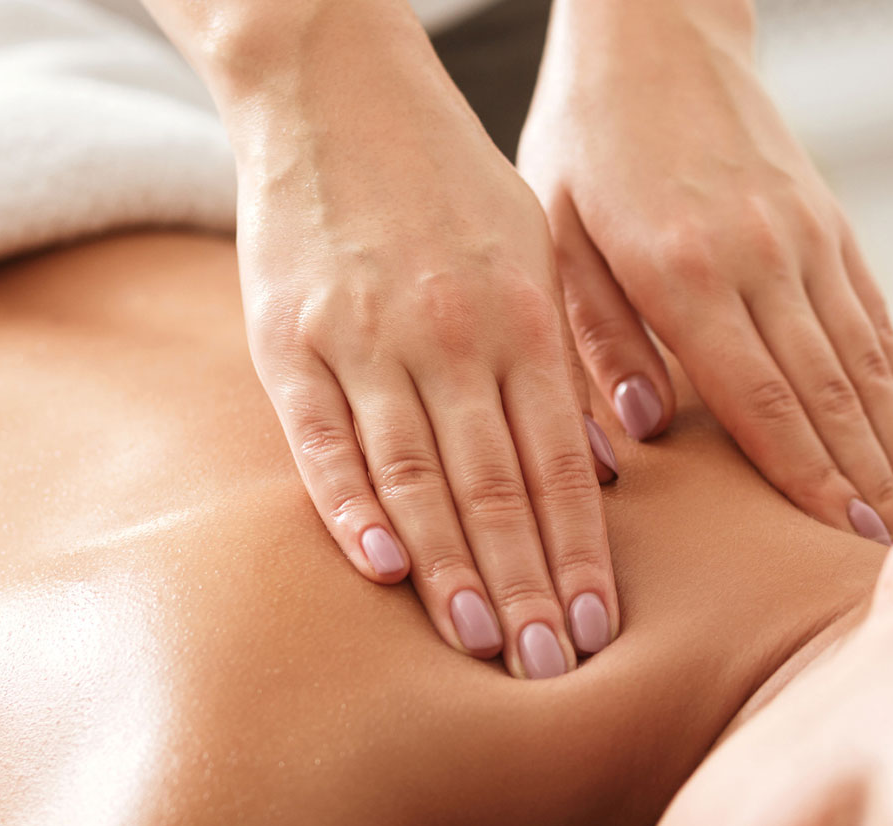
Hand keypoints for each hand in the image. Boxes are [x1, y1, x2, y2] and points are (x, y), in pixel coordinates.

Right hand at [221, 7, 619, 677]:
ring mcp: (364, 337)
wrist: (335, 91)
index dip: (579, 551)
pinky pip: (321, 438)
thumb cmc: (450, 184)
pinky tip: (379, 567)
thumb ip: (563, 359)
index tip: (597, 629)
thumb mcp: (532, 252)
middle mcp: (450, 335)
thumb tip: (605, 469)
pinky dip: (350, 505)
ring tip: (478, 642)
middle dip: (527, 584)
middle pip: (496, 485)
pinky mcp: (287, 337)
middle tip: (548, 668)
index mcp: (523, 317)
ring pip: (415, 473)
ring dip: (450, 567)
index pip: (560, 462)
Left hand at [518, 0, 892, 542]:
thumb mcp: (554, 229)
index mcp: (683, 269)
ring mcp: (806, 238)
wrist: (658, 34)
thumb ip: (595, 331)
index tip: (843, 539)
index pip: (760, 397)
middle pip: (826, 391)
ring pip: (863, 359)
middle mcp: (761, 256)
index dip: (808, 476)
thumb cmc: (587, 138)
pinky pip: (875, 314)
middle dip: (865, 480)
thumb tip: (638, 428)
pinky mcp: (828, 222)